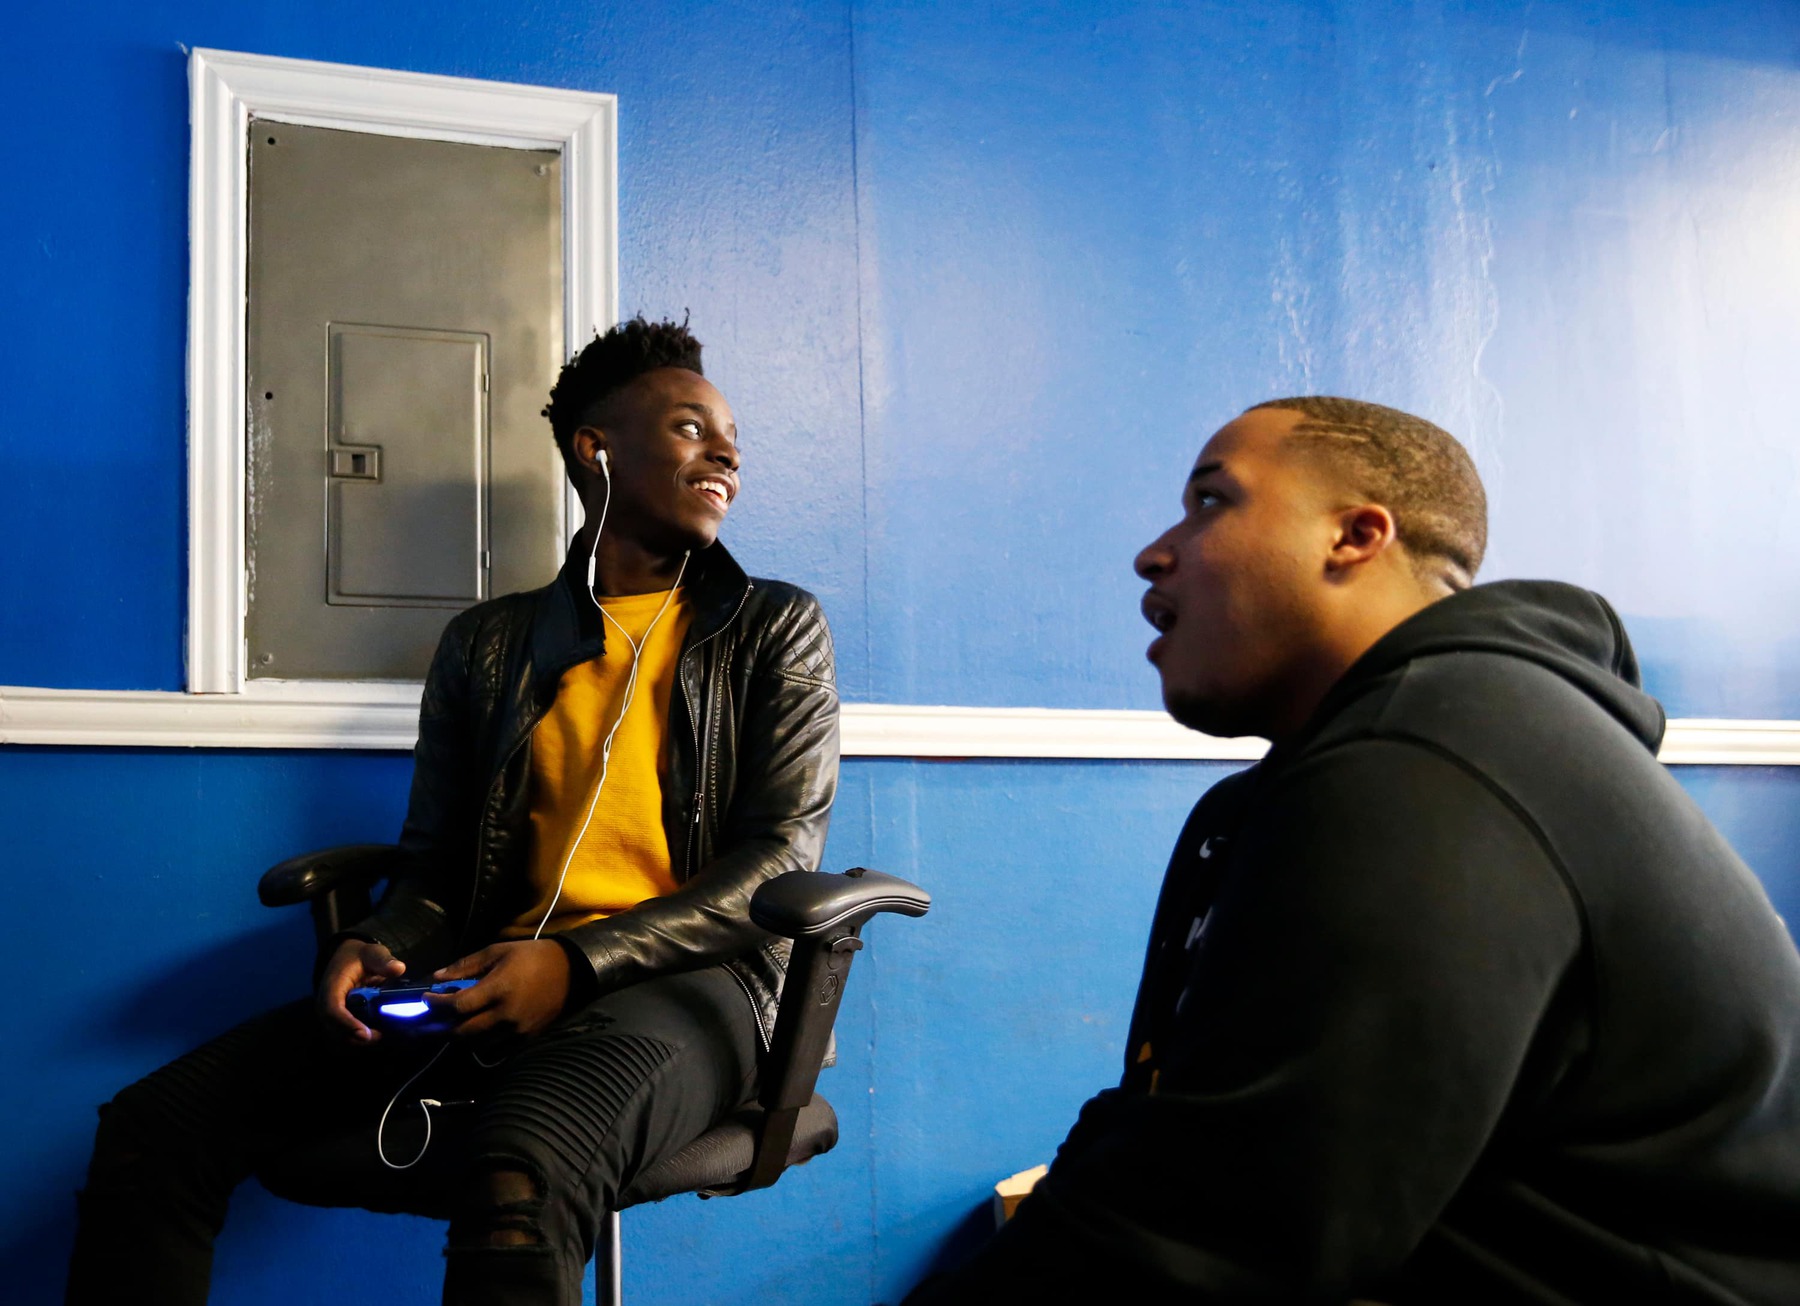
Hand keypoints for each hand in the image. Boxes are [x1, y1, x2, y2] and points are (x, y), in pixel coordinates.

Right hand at [317, 938, 405, 1042]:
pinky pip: (343, 1034)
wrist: (348, 958)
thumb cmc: (360, 956)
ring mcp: (329, 1014)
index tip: (365, 1033)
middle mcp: (325, 1003)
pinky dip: (358, 1037)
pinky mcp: (336, 1020)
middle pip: (334, 1028)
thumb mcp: (373, 953)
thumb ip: (384, 960)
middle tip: (379, 1036)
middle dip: (355, 1036)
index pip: (333, 1009)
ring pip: (338, 1035)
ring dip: (357, 1039)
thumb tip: (398, 968)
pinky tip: (375, 1033)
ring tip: (379, 1035)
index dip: (347, 1023)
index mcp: (332, 986)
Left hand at [432, 940, 573, 1040]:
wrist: (570, 971)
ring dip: (463, 1035)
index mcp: (498, 989)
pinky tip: (481, 1030)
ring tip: (458, 1023)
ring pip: (476, 1044)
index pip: (457, 1005)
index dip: (436, 1005)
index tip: (426, 999)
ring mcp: (516, 1030)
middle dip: (443, 1025)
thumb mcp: (498, 952)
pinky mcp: (525, 1039)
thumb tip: (436, 978)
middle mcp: (505, 1014)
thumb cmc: (531, 957)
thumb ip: (466, 966)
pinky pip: (495, 1050)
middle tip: (434, 1018)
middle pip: (462, 1031)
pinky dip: (482, 1043)